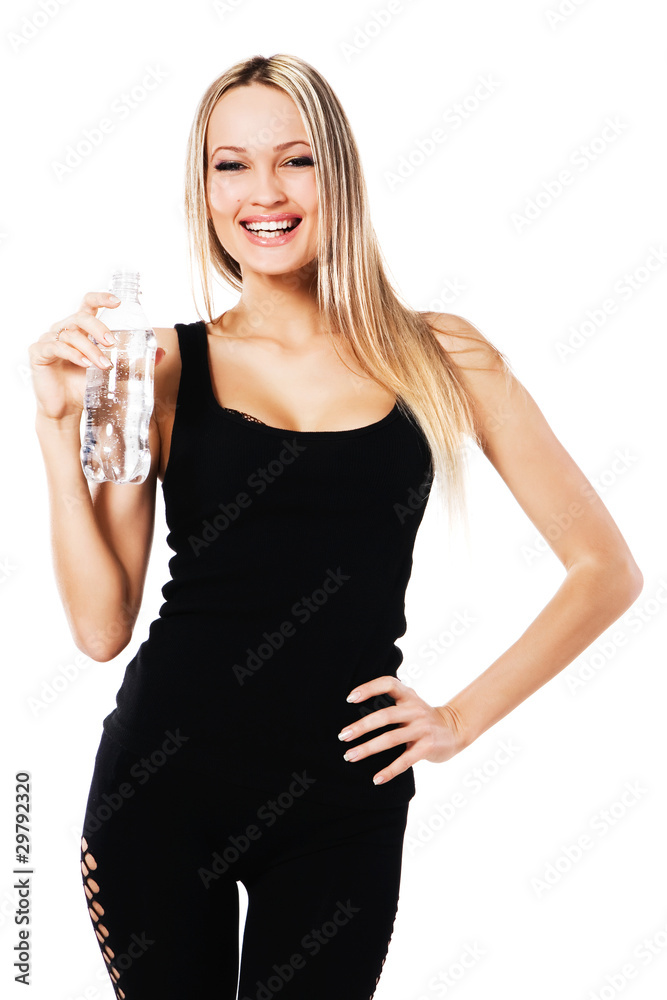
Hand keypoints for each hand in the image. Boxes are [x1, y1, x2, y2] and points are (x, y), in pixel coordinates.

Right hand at [29, 291, 165, 422]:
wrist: (66, 409)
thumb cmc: (84, 386)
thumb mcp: (112, 372)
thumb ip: (132, 361)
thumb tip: (161, 353)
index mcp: (80, 329)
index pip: (88, 304)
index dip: (101, 298)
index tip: (118, 301)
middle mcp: (63, 330)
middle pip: (80, 317)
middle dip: (99, 328)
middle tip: (111, 343)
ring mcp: (49, 340)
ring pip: (70, 334)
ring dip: (90, 348)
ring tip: (102, 364)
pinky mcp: (39, 353)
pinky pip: (56, 347)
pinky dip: (73, 355)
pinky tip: (85, 364)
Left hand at [337, 676, 468, 784]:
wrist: (455, 729)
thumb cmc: (422, 718)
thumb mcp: (410, 704)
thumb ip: (390, 704)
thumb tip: (356, 712)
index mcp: (408, 696)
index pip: (388, 684)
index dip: (369, 688)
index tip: (350, 698)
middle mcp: (415, 710)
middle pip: (385, 716)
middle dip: (361, 727)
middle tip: (343, 736)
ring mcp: (423, 728)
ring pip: (391, 739)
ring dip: (368, 749)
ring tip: (350, 756)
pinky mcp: (428, 747)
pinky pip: (405, 760)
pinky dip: (389, 771)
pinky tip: (376, 779)